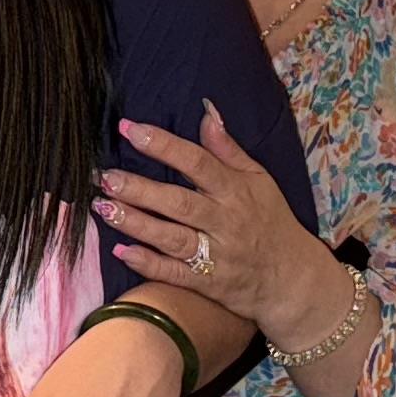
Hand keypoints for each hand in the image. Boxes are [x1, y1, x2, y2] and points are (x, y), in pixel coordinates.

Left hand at [96, 108, 331, 346]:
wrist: (292, 279)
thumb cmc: (271, 222)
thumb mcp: (259, 180)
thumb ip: (228, 149)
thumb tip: (206, 112)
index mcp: (235, 191)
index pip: (197, 162)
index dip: (163, 145)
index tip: (129, 129)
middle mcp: (224, 221)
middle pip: (178, 202)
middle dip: (139, 189)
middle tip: (105, 176)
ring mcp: (215, 255)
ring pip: (171, 237)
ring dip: (136, 223)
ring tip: (103, 207)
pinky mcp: (207, 284)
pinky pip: (174, 273)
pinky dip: (148, 264)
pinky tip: (122, 251)